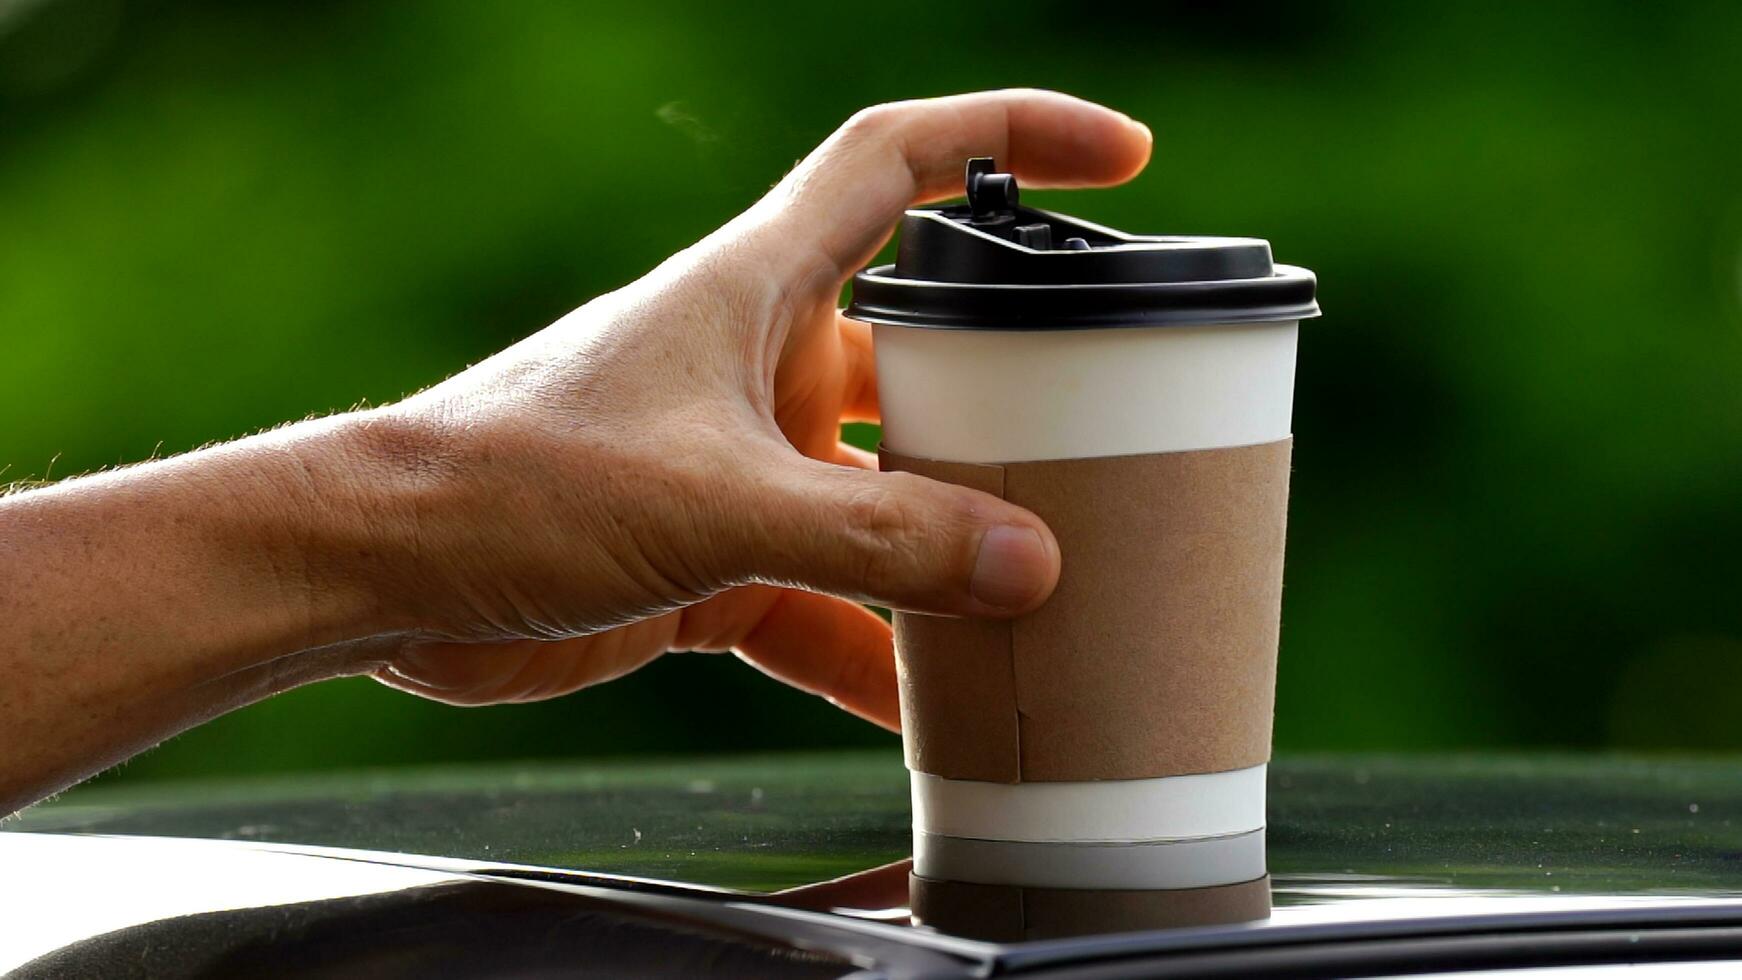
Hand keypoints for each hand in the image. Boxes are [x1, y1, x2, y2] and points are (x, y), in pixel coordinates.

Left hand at [348, 90, 1152, 727]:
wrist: (385, 574)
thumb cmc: (512, 480)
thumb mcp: (714, 503)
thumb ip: (874, 537)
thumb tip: (1023, 562)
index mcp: (758, 286)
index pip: (901, 162)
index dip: (1011, 135)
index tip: (1117, 155)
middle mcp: (760, 360)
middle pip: (924, 356)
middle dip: (1011, 403)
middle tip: (1101, 453)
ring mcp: (740, 461)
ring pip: (883, 492)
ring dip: (949, 547)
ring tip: (1038, 603)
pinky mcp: (711, 553)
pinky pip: (827, 597)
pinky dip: (875, 649)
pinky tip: (927, 710)